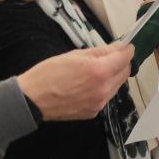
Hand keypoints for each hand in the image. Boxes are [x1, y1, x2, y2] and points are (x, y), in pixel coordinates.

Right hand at [17, 43, 133, 120]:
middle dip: (121, 63)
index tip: (126, 46)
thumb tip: (118, 48)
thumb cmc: (48, 74)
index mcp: (99, 72)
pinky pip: (106, 96)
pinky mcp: (94, 112)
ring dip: (113, 76)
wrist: (31, 99)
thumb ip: (100, 52)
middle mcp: (103, 89)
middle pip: (125, 73)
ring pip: (117, 85)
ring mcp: (99, 103)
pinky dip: (103, 88)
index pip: (125, 58)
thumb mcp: (74, 55)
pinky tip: (89, 84)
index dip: (127, 50)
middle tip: (111, 57)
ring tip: (96, 71)